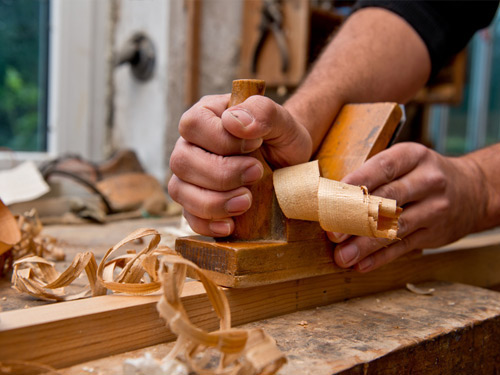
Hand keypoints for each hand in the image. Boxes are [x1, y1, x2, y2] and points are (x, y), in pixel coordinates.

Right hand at [168, 94, 311, 236]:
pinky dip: (208, 224)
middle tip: (257, 174)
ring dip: (214, 202)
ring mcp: (189, 176)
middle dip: (221, 174)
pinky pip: (188, 217)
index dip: (222, 140)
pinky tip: (231, 225)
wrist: (289, 167)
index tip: (255, 146)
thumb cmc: (281, 139)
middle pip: (182, 161)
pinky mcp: (195, 203)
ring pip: (180, 190)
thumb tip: (234, 121)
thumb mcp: (283, 121)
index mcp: (207, 116)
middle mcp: (191, 145)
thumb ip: (262, 112)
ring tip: (246, 202)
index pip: (193, 124)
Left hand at [328, 142, 485, 271]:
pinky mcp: (434, 234)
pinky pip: (403, 248)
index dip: (356, 183)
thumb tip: (331, 195)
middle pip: (388, 200)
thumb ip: (373, 174)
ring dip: (365, 245)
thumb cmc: (420, 174)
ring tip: (342, 257)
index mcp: (413, 157)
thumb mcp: (404, 162)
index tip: (332, 198)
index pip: (382, 168)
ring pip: (394, 229)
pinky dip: (381, 258)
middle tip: (332, 233)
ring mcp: (434, 209)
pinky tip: (361, 265)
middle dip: (356, 218)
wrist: (472, 190)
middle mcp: (427, 181)